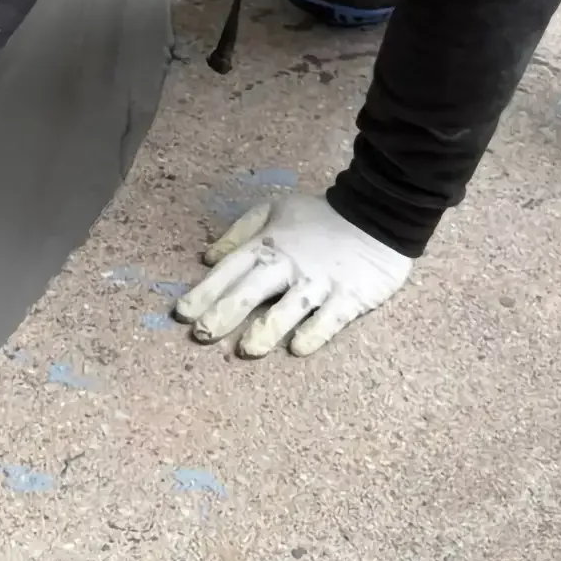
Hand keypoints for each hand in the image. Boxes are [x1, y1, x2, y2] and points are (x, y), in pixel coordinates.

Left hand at [175, 193, 413, 357]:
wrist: (377, 213)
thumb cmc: (320, 217)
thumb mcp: (275, 210)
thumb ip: (240, 233)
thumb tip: (207, 258)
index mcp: (268, 244)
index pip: (230, 270)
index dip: (205, 292)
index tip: (182, 314)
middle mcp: (289, 264)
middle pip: (252, 289)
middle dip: (225, 312)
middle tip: (203, 335)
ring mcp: (320, 281)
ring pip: (289, 307)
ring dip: (267, 328)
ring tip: (247, 349)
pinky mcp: (350, 296)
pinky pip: (330, 317)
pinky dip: (315, 332)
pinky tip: (298, 348)